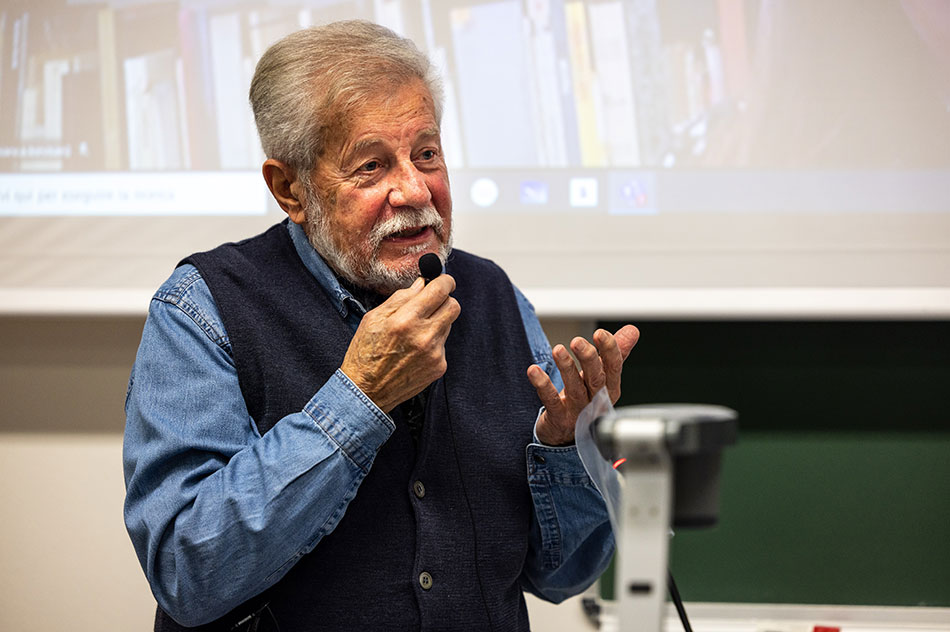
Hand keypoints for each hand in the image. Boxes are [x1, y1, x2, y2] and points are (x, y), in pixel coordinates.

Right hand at [340, 275, 459, 412]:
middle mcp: (424, 336)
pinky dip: (433, 342)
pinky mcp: (439, 367)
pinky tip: (415, 349)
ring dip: (437, 321)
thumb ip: (400, 298)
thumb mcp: (373, 319)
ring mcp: (434, 353)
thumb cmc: (365, 353)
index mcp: (406, 320)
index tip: (444, 281)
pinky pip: (443, 344)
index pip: (440, 291)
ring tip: (415, 331)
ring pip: (449, 324)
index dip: (445, 281)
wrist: (367, 392)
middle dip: (445, 299)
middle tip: (433, 302)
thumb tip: (421, 284)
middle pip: (454, 306)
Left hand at [528, 325, 639, 445]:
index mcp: (609, 389)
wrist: (567, 437)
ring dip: (567, 368)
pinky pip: (551, 401)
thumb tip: (632, 331)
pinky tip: (534, 371)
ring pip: (575, 389)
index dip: (609, 350)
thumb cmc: (586, 401)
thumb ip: (614, 354)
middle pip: (596, 379)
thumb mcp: (602, 377)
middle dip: (589, 359)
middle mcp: (595, 400)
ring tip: (558, 350)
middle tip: (578, 341)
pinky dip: (543, 385)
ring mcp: (577, 411)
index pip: (614, 368)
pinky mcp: (558, 419)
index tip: (600, 333)